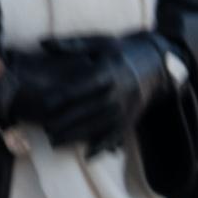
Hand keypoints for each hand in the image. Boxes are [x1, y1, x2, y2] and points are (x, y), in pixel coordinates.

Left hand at [0, 34, 175, 153]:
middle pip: (87, 110)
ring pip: (98, 126)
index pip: (81, 87)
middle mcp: (117, 92)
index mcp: (108, 71)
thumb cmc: (120, 51)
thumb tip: (43, 43)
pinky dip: (102, 146)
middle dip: (66, 122)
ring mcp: (125, 108)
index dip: (62, 97)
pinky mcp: (129, 119)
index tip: (43, 105)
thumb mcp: (99, 42)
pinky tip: (86, 155)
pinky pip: (115, 135)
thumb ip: (71, 44)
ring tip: (54, 142)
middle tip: (45, 130)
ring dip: (77, 136)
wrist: (154, 64)